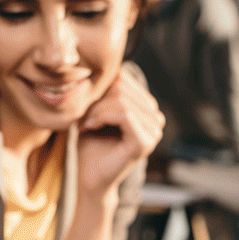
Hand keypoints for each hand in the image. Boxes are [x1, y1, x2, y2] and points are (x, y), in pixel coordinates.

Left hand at [76, 67, 164, 199]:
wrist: (88, 178)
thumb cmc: (90, 144)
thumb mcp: (97, 109)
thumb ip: (107, 89)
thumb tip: (109, 62)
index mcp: (147, 107)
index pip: (124, 77)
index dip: (100, 88)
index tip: (85, 108)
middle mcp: (156, 116)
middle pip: (123, 86)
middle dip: (97, 99)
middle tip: (83, 117)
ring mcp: (154, 130)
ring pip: (122, 98)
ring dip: (96, 109)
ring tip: (86, 124)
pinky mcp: (146, 142)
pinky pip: (124, 113)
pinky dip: (100, 116)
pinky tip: (89, 127)